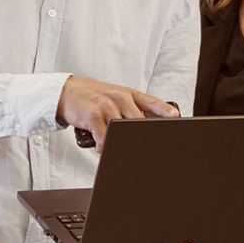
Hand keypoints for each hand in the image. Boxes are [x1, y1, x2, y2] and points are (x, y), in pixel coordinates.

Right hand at [55, 75, 178, 151]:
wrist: (67, 91)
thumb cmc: (94, 96)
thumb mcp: (115, 96)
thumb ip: (131, 109)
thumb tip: (145, 127)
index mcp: (129, 94)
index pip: (152, 102)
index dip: (165, 110)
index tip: (176, 118)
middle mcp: (120, 98)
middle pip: (139, 122)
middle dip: (142, 137)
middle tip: (144, 150)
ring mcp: (107, 106)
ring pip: (121, 132)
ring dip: (120, 144)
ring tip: (119, 151)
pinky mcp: (93, 116)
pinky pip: (104, 139)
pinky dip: (104, 147)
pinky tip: (101, 147)